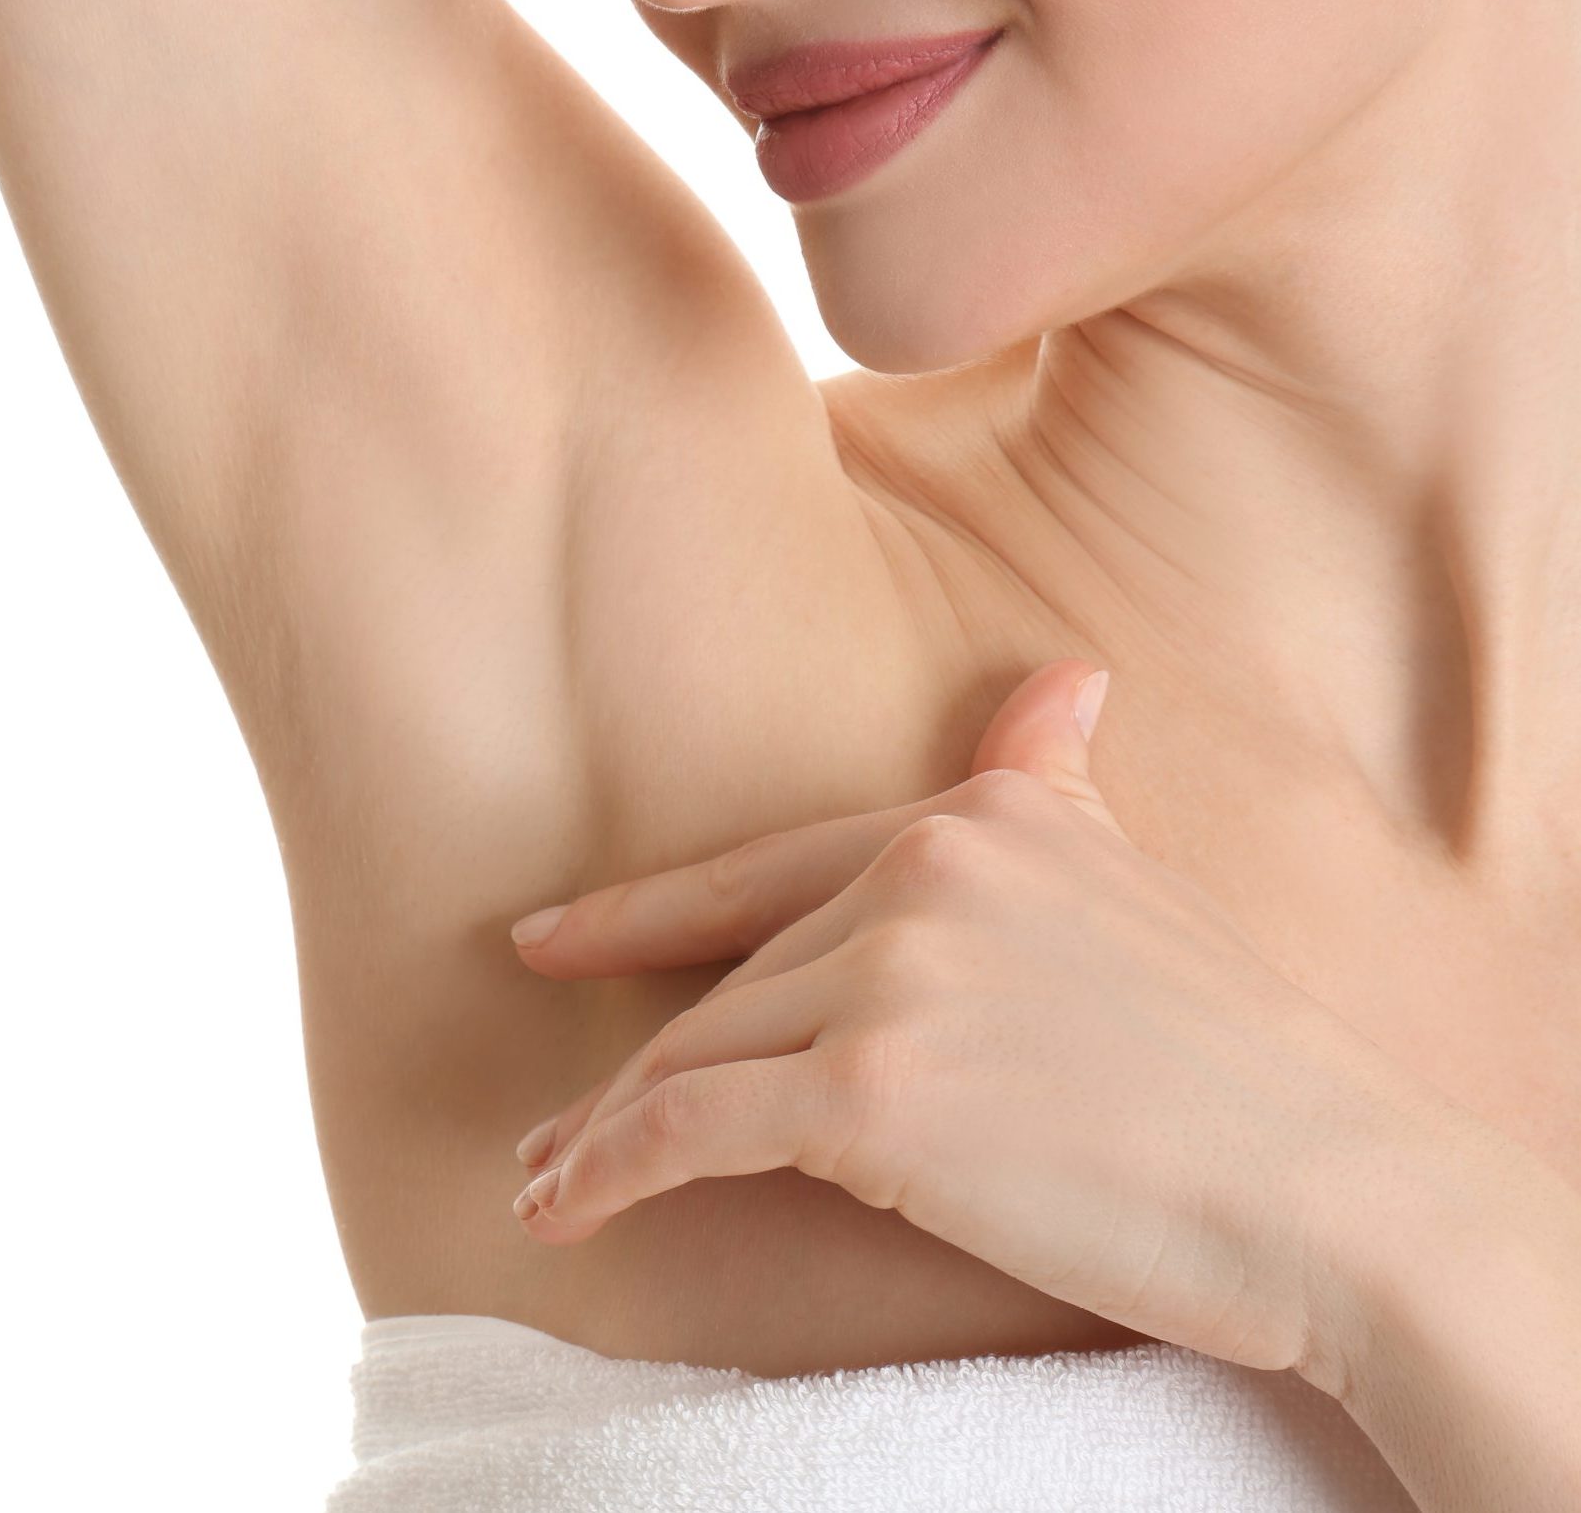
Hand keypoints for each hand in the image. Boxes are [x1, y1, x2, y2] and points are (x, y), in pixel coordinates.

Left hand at [506, 659, 1456, 1382]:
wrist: (1332, 1181)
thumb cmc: (1236, 1055)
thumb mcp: (1132, 881)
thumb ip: (1058, 785)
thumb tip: (1064, 679)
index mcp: (972, 819)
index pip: (769, 868)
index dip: (645, 912)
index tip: (554, 937)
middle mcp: (920, 873)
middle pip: (734, 980)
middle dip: (643, 1059)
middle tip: (562, 1126)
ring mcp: (891, 977)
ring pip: (697, 1053)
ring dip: (608, 1128)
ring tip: (552, 1176)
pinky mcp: (870, 1096)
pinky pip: (694, 1130)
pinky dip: (611, 1171)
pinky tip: (565, 1206)